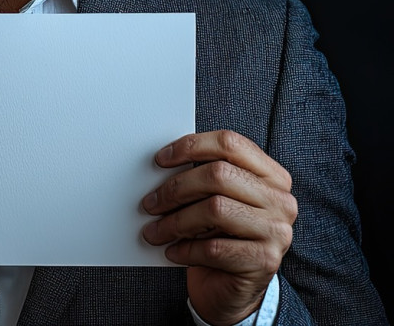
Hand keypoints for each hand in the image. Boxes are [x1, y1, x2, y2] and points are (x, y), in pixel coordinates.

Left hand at [141, 130, 296, 325]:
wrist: (234, 288)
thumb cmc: (220, 234)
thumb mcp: (216, 198)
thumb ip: (202, 176)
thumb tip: (162, 164)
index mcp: (271, 175)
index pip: (229, 143)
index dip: (191, 146)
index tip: (161, 159)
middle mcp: (280, 200)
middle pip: (218, 175)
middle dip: (176, 188)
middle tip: (150, 202)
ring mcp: (277, 231)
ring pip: (215, 209)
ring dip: (175, 221)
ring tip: (155, 230)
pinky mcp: (265, 261)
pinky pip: (215, 248)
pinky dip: (186, 249)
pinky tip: (173, 251)